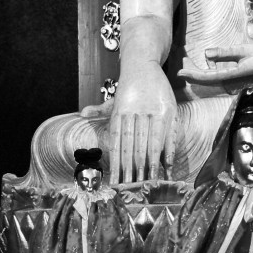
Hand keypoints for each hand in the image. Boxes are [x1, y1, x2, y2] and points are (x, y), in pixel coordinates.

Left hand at [109, 65, 177, 182]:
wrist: (144, 63)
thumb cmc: (129, 87)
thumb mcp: (114, 98)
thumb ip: (100, 110)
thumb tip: (83, 113)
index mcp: (120, 112)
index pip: (118, 144)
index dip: (118, 164)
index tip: (118, 182)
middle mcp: (136, 112)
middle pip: (135, 147)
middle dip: (134, 170)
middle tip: (132, 188)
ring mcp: (154, 111)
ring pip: (152, 143)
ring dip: (151, 164)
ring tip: (150, 182)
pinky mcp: (170, 110)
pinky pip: (170, 135)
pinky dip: (169, 151)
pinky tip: (167, 166)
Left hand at [178, 42, 252, 84]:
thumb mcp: (248, 50)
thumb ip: (227, 53)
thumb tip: (206, 53)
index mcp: (234, 76)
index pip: (208, 77)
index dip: (193, 74)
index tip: (179, 71)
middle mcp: (233, 80)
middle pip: (207, 77)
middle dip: (193, 70)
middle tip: (181, 60)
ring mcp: (237, 79)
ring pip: (213, 75)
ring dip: (202, 68)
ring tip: (189, 59)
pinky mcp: (240, 76)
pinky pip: (222, 73)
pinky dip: (212, 67)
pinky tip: (208, 60)